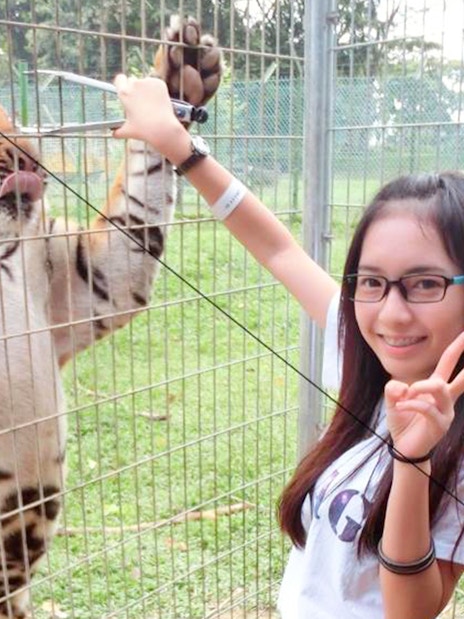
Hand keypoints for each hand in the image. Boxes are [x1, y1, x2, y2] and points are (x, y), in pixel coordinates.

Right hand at [112, 74, 186, 154]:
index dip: (122, 83)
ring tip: (152, 105)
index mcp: (124, 93)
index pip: (119, 79)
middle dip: (135, 88)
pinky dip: (157, 90)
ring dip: (147, 89)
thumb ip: (119, 131)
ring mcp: (147, 82)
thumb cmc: (144, 130)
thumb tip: (114, 135)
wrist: (162, 128)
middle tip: (141, 101)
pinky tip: (159, 101)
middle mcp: (134, 84)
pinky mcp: (159, 82)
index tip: (126, 88)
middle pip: (132, 80)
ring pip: (145, 82)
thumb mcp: (128, 131)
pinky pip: (156, 83)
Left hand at [385, 332, 463, 458]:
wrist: (404, 448)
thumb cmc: (402, 421)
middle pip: (460, 376)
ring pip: (438, 387)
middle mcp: (445, 399)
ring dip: (419, 387)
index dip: (457, 348)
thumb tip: (403, 387)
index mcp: (435, 388)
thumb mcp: (393, 400)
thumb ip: (394, 388)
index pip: (448, 364)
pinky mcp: (440, 425)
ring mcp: (445, 412)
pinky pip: (426, 407)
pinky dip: (410, 404)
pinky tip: (399, 407)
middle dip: (462, 354)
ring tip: (406, 394)